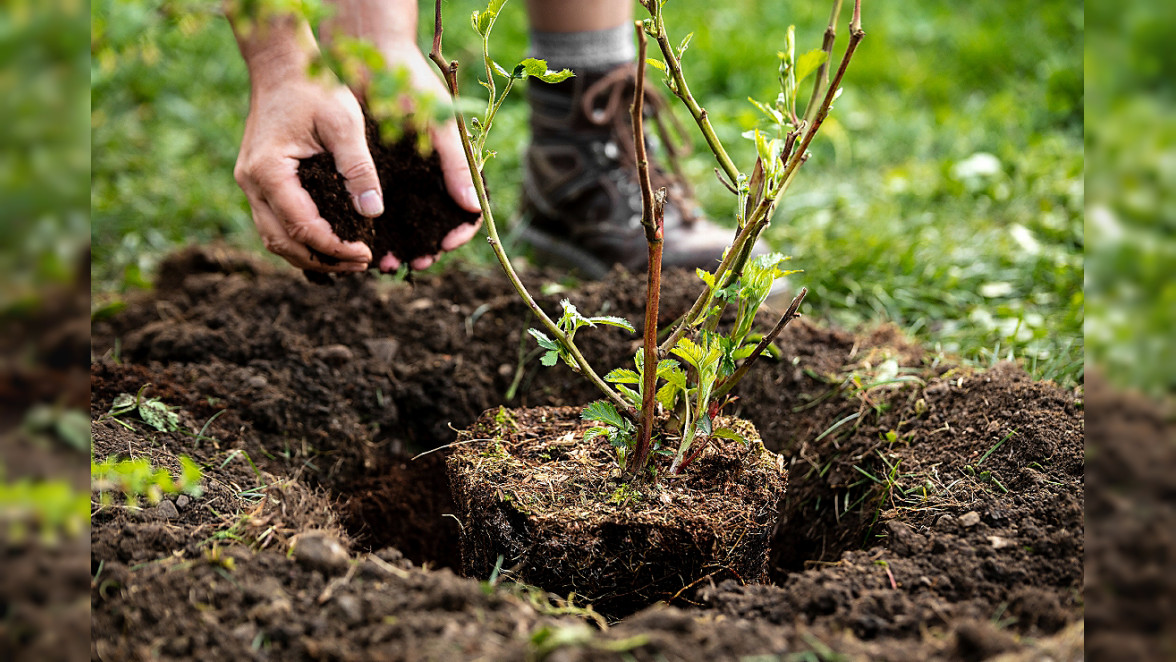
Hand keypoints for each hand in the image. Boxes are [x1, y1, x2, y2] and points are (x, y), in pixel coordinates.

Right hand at [235, 68, 379, 272]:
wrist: (282, 64)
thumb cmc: (315, 87)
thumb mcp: (345, 123)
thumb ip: (358, 168)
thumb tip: (373, 212)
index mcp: (269, 171)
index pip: (303, 228)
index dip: (336, 247)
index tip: (367, 253)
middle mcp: (251, 182)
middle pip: (283, 243)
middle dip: (323, 260)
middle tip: (360, 264)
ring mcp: (249, 182)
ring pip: (274, 238)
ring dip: (309, 255)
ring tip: (347, 260)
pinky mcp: (257, 179)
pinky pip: (274, 222)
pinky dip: (299, 239)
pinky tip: (329, 242)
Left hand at [365, 43, 482, 271]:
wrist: (370, 57)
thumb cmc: (412, 85)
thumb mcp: (439, 124)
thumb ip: (456, 164)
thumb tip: (473, 207)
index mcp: (453, 165)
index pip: (468, 208)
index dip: (461, 230)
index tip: (446, 242)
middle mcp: (430, 175)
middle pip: (436, 222)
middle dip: (429, 246)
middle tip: (418, 261)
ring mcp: (403, 175)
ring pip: (407, 222)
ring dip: (401, 245)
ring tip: (387, 261)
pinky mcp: (377, 172)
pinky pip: (379, 209)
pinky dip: (376, 229)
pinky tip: (368, 243)